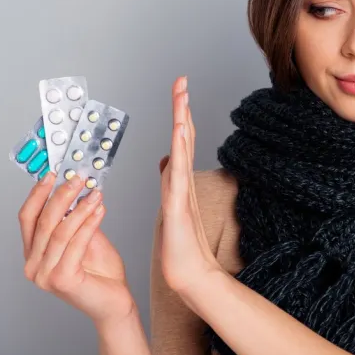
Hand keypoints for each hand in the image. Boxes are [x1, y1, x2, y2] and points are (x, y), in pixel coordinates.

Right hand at [19, 173, 134, 328]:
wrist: (114, 303)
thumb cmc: (100, 273)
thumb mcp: (86, 238)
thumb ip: (76, 219)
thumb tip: (76, 189)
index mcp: (33, 254)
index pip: (27, 218)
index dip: (38, 194)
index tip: (52, 174)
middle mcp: (33, 266)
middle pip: (43, 222)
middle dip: (62, 195)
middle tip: (79, 179)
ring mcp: (44, 275)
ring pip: (60, 231)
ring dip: (79, 208)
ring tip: (95, 193)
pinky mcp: (61, 280)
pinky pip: (76, 243)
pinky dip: (89, 223)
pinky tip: (99, 210)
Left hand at [157, 76, 222, 297]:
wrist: (189, 273)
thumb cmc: (180, 245)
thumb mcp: (170, 205)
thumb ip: (171, 180)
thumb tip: (165, 159)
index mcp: (179, 179)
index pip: (180, 139)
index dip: (179, 113)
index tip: (179, 90)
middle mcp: (184, 180)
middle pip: (184, 135)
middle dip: (182, 107)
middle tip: (181, 81)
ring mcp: (183, 190)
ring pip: (183, 147)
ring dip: (181, 119)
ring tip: (181, 95)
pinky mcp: (177, 203)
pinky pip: (178, 170)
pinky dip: (180, 147)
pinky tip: (179, 129)